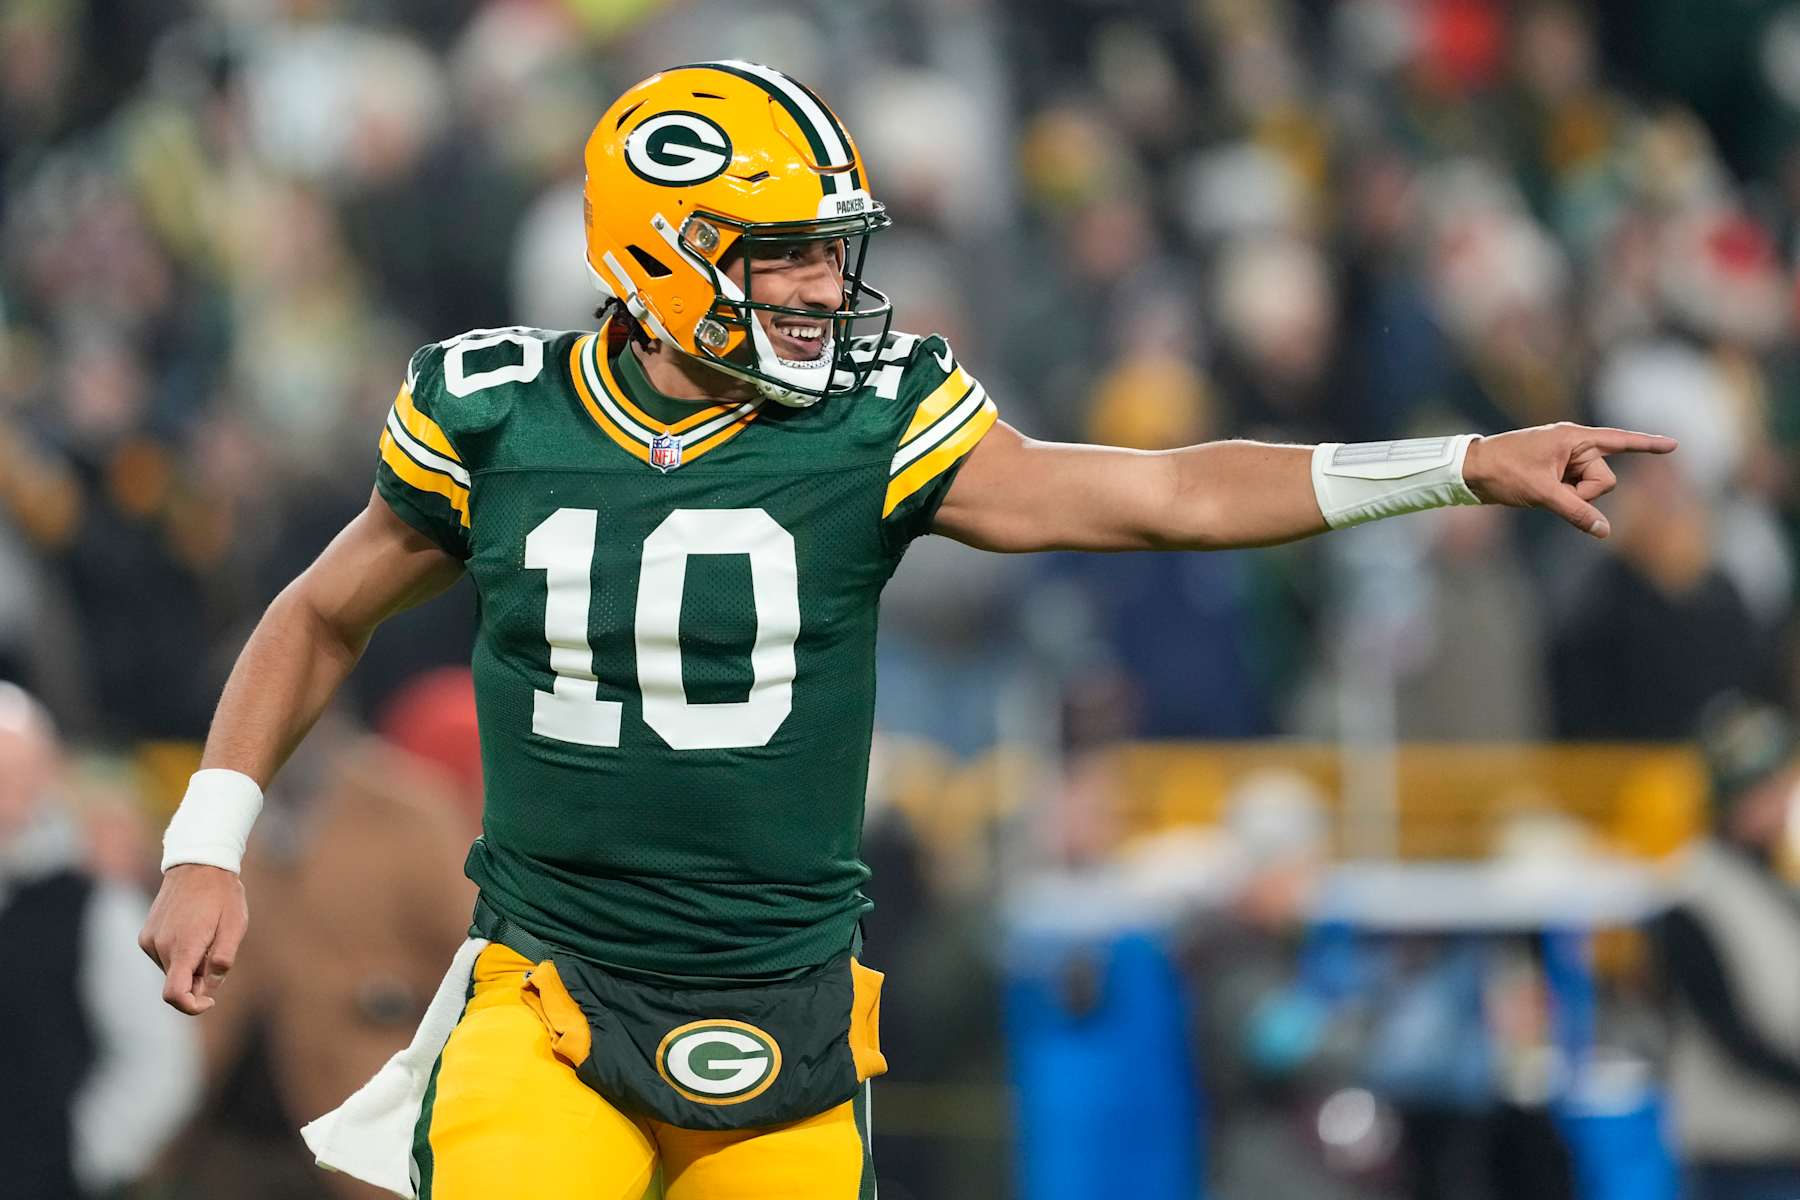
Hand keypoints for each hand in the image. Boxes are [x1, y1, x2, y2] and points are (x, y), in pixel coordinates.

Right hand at [138, 864, 247, 1014]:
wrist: (198, 864)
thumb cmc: (222, 896)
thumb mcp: (234, 926)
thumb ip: (223, 959)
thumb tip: (210, 988)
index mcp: (183, 947)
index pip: (175, 994)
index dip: (192, 1007)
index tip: (209, 1001)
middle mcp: (160, 946)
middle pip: (177, 983)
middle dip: (198, 980)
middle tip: (217, 954)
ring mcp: (149, 941)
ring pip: (171, 970)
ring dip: (189, 965)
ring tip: (206, 935)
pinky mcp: (145, 935)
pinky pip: (164, 957)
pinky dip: (179, 955)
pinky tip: (193, 931)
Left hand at [1461, 422, 1677, 537]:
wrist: (1469, 471)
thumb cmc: (1503, 472)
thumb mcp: (1542, 492)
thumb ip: (1576, 511)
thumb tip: (1604, 531)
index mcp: (1573, 438)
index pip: (1619, 441)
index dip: (1647, 446)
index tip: (1674, 445)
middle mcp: (1573, 445)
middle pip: (1604, 478)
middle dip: (1586, 492)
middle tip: (1551, 489)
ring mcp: (1564, 460)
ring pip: (1590, 489)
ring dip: (1572, 497)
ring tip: (1540, 490)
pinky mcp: (1556, 474)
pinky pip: (1575, 492)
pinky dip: (1568, 499)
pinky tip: (1545, 494)